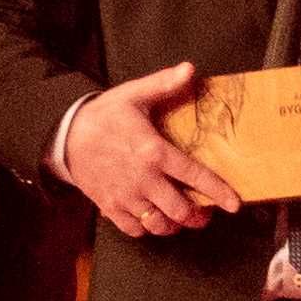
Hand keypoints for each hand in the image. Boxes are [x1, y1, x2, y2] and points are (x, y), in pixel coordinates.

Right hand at [59, 59, 242, 241]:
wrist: (66, 135)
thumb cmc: (103, 115)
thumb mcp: (134, 94)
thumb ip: (164, 84)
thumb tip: (190, 70)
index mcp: (154, 152)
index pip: (195, 176)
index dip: (218, 192)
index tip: (234, 204)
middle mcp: (143, 179)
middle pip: (180, 210)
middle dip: (198, 216)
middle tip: (205, 213)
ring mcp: (126, 196)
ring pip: (158, 224)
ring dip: (174, 225)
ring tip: (180, 217)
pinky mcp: (110, 207)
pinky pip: (134, 230)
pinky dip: (147, 229)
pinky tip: (153, 218)